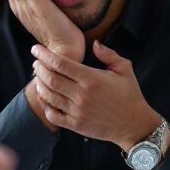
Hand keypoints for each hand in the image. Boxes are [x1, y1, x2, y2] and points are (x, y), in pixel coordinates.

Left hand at [30, 41, 163, 151]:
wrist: (134, 124)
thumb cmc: (130, 95)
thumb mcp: (124, 69)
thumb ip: (108, 54)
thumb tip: (94, 43)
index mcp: (92, 79)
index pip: (60, 63)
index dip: (45, 55)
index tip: (36, 49)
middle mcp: (82, 95)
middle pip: (51, 78)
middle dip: (39, 67)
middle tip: (35, 62)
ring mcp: (78, 111)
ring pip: (49, 96)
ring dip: (39, 84)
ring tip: (37, 76)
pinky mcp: (76, 125)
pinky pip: (53, 115)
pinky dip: (45, 105)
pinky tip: (44, 97)